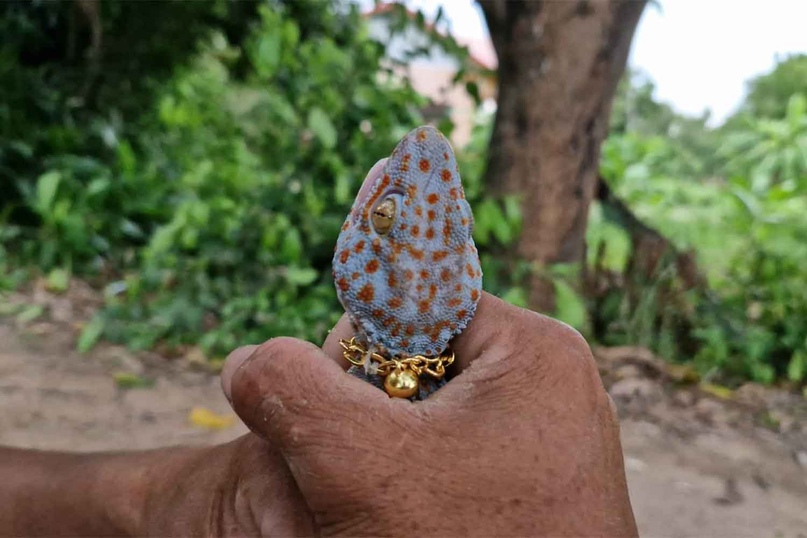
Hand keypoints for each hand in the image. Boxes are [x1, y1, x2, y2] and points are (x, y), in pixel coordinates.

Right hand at [222, 292, 636, 536]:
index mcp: (534, 347)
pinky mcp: (543, 487)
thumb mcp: (357, 461)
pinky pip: (461, 461)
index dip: (361, 351)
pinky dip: (420, 486)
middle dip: (372, 414)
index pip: (417, 306)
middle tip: (362, 474)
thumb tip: (247, 361)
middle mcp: (555, 385)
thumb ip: (290, 389)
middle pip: (423, 364)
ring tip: (384, 508)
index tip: (345, 413)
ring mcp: (554, 440)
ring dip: (388, 457)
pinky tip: (410, 522)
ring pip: (433, 420)